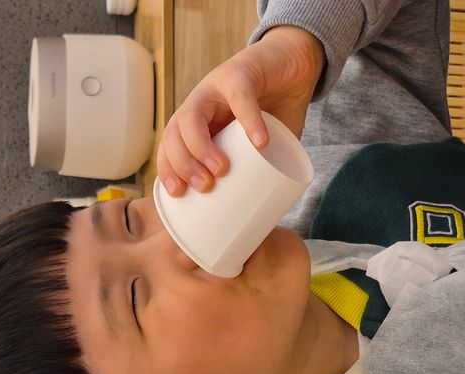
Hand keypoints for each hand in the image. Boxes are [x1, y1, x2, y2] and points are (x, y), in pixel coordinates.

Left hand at [156, 25, 324, 195]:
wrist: (296, 67)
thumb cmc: (276, 113)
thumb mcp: (261, 148)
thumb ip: (258, 172)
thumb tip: (264, 216)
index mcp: (199, 123)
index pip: (170, 147)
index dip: (168, 170)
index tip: (178, 194)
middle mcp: (200, 104)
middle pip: (174, 133)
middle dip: (183, 163)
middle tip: (205, 187)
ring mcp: (216, 86)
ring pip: (191, 115)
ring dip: (200, 146)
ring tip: (221, 169)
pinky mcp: (242, 72)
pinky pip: (240, 97)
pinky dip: (249, 120)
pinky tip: (259, 143)